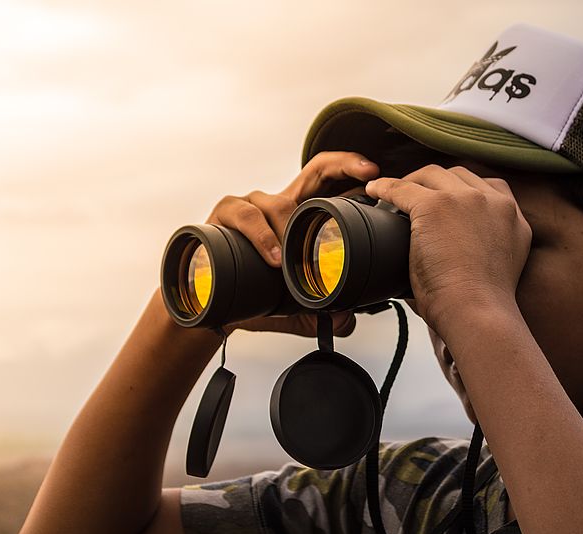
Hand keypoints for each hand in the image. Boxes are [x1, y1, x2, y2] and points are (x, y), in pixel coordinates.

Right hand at [207, 151, 379, 336]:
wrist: (206, 303)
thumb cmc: (250, 294)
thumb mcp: (293, 306)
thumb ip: (320, 311)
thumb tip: (347, 320)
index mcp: (298, 217)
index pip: (329, 182)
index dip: (352, 171)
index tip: (376, 173)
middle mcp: (277, 203)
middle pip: (314, 170)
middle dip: (344, 165)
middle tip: (367, 174)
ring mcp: (251, 204)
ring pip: (278, 202)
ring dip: (290, 228)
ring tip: (293, 258)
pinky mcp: (224, 213)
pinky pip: (244, 215)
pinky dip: (261, 236)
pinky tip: (272, 258)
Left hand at [365, 165, 530, 334]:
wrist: (477, 312)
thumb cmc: (478, 306)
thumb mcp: (494, 266)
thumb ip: (481, 247)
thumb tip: (449, 254)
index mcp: (513, 218)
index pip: (487, 187)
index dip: (461, 190)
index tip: (445, 199)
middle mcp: (495, 201)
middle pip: (458, 175)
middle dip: (434, 182)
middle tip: (413, 195)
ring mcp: (466, 199)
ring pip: (431, 175)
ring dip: (411, 182)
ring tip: (392, 194)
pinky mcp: (436, 206)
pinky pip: (403, 188)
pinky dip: (385, 188)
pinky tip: (374, 192)